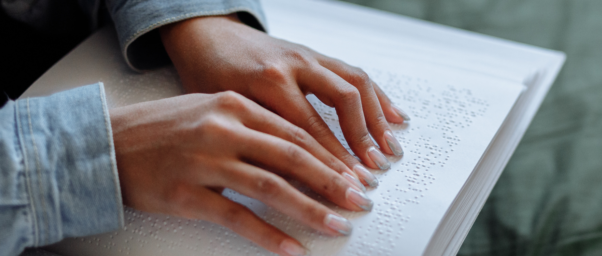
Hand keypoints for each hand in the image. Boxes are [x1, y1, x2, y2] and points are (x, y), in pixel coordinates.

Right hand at [111, 92, 373, 255]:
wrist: (105, 144)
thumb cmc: (163, 130)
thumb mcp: (211, 112)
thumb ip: (254, 127)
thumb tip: (304, 155)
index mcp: (234, 105)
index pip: (295, 133)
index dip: (330, 157)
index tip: (354, 176)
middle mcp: (223, 129)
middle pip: (292, 157)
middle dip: (332, 182)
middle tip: (359, 200)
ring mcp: (204, 161)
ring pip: (271, 187)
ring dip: (310, 209)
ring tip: (337, 226)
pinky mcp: (185, 193)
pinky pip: (236, 217)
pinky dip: (268, 234)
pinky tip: (291, 247)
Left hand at [159, 14, 407, 179]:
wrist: (206, 36)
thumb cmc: (206, 77)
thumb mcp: (223, 113)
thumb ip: (256, 141)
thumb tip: (289, 187)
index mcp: (267, 81)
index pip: (310, 128)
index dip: (332, 160)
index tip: (346, 185)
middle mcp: (294, 64)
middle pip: (342, 101)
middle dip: (362, 140)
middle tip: (375, 171)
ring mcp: (309, 57)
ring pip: (355, 84)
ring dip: (378, 119)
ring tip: (391, 149)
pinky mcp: (317, 55)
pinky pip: (355, 74)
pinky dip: (378, 98)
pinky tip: (395, 118)